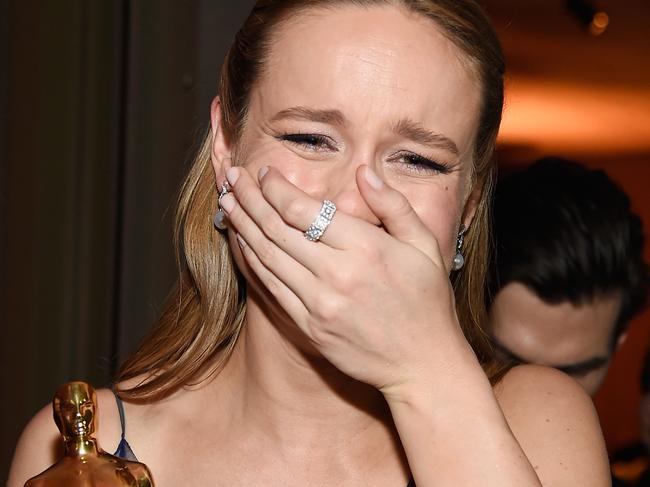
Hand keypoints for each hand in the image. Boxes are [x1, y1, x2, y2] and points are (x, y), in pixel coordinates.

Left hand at [220, 164, 467, 397]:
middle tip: (233, 177)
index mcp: (365, 248)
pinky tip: (241, 242)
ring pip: (267, 257)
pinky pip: (270, 287)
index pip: (303, 209)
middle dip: (250, 199)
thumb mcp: (425, 245)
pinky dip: (251, 261)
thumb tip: (362, 171)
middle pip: (277, 229)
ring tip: (227, 203)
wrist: (422, 364)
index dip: (276, 187)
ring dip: (243, 226)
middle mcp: (336, 274)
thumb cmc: (427, 301)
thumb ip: (393, 204)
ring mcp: (318, 304)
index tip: (264, 172)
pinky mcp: (308, 326)